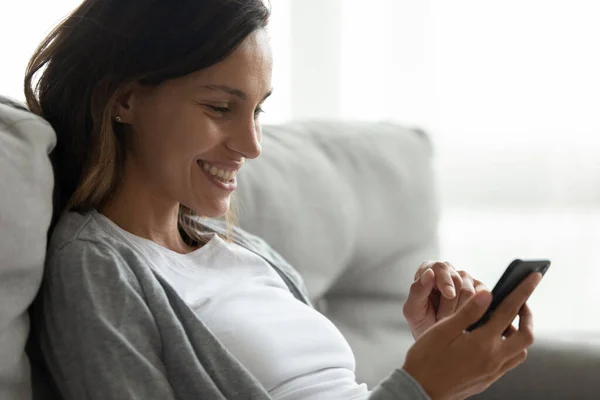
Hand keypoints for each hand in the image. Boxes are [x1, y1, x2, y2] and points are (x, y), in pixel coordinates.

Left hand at [403, 261, 487, 338]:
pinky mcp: (481, 290)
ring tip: (449, 319)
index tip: (449, 294)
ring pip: (470, 291)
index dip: (445, 281)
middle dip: (449, 304)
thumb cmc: (422, 322)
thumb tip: (429, 272)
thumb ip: (417, 290)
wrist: (437, 340)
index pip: (440, 268)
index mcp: (429, 270)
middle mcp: (448, 271)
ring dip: (459, 310)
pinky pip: (482, 297)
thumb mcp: (413, 310)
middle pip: (457, 280)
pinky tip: (463, 317)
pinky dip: (474, 310)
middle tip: (441, 318)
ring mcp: (466, 279)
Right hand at [403, 272, 540, 399]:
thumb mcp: (442, 330)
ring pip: (520, 351)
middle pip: (526, 334)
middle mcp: (493, 358)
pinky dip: (510, 347)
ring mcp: (492, 371)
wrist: (420, 391)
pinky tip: (494, 340)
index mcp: (482, 342)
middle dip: (527, 315)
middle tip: (519, 302)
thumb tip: (487, 293)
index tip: (534, 276)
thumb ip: (468, 312)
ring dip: (519, 332)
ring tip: (504, 321)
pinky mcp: (488, 379)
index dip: (523, 291)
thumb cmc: (426, 359)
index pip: (509, 310)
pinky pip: (509, 362)